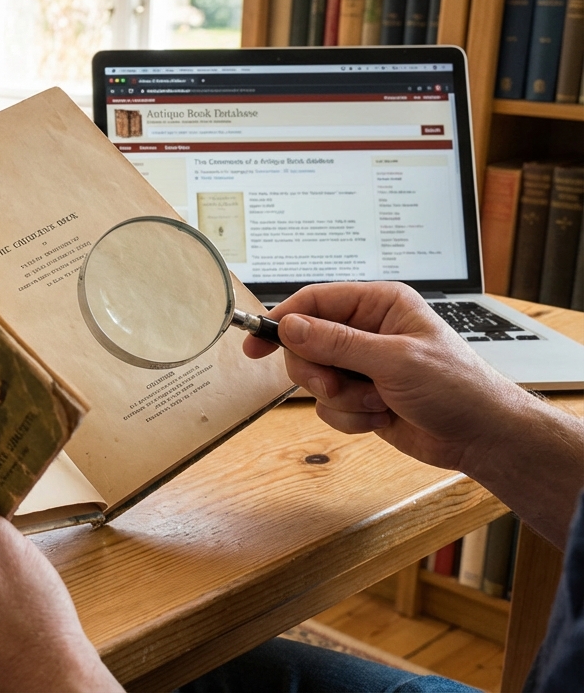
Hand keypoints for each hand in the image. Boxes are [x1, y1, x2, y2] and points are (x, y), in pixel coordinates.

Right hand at [242, 282, 532, 472]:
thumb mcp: (393, 361)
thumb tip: (290, 326)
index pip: (315, 302)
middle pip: (306, 344)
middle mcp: (367, 330)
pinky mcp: (360, 396)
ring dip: (341, 399)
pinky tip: (382, 417)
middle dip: (318, 372)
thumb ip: (336, 343)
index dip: (282, 320)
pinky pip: (329, 406)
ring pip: (315, 379)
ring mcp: (362, 365)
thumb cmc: (456, 387)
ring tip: (376, 404)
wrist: (482, 436)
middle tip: (336, 386)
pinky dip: (350, 418)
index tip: (256, 343)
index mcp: (379, 305)